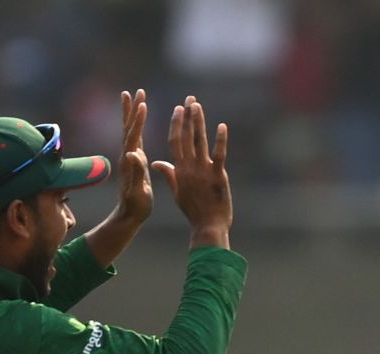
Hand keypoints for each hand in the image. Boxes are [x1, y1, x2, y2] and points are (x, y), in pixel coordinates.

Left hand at [112, 88, 152, 222]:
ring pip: (130, 130)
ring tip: (133, 96)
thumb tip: (132, 153)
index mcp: (130, 161)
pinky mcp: (133, 160)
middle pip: (129, 127)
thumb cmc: (136, 206)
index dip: (138, 121)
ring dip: (132, 113)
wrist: (128, 215)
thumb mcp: (138, 191)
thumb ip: (136, 172)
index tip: (142, 104)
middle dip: (132, 109)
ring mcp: (129, 157)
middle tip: (135, 91)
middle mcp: (127, 155)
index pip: (134, 136)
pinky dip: (136, 125)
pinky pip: (134, 137)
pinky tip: (138, 120)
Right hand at [152, 95, 232, 247]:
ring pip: (200, 141)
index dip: (176, 124)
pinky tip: (222, 126)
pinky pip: (219, 155)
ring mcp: (204, 171)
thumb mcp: (177, 192)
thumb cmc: (193, 211)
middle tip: (190, 99)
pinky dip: (220, 140)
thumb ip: (169, 174)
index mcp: (179, 170)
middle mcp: (190, 167)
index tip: (178, 109)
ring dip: (198, 122)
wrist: (207, 227)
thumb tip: (157, 162)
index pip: (175, 142)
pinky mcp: (218, 176)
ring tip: (198, 105)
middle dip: (187, 116)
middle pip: (186, 136)